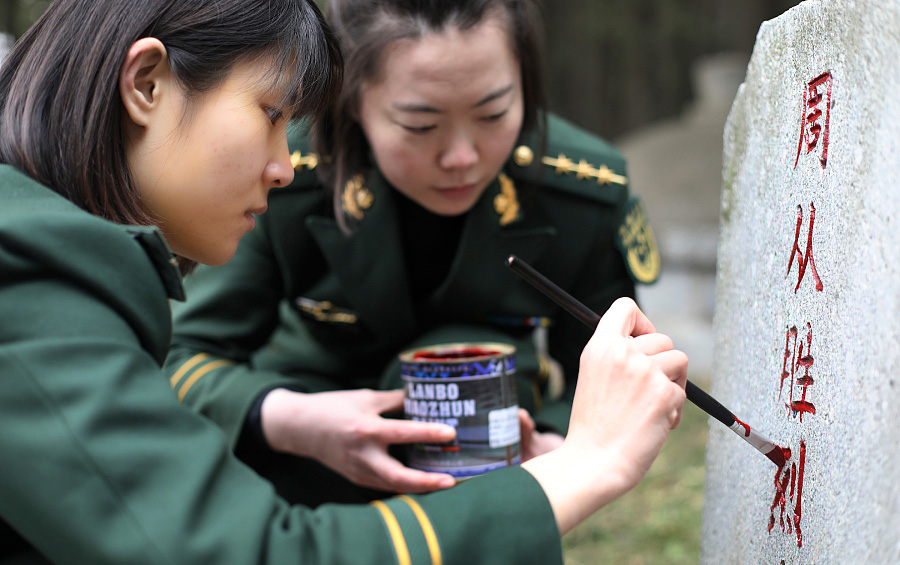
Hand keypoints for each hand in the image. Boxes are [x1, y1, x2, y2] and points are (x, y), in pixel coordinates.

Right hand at [260, 388, 457, 492]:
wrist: (300, 428)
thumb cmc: (333, 408)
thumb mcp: (365, 397)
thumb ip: (395, 400)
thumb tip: (422, 395)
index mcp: (365, 429)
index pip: (401, 433)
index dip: (428, 433)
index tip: (451, 433)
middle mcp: (363, 454)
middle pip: (398, 477)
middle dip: (427, 482)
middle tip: (453, 480)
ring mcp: (359, 471)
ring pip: (395, 486)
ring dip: (421, 487)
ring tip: (448, 481)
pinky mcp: (358, 478)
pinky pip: (386, 485)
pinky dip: (406, 485)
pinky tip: (425, 480)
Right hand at [522, 297, 687, 533]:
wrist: (593, 462)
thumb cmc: (593, 427)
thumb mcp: (593, 377)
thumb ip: (616, 356)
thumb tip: (650, 346)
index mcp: (599, 346)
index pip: (625, 307)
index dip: (642, 322)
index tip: (642, 340)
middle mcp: (622, 353)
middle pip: (662, 338)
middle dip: (663, 364)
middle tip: (649, 390)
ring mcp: (645, 371)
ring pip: (679, 361)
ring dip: (672, 384)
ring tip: (653, 407)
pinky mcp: (664, 393)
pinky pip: (682, 394)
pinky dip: (674, 411)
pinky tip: (654, 425)